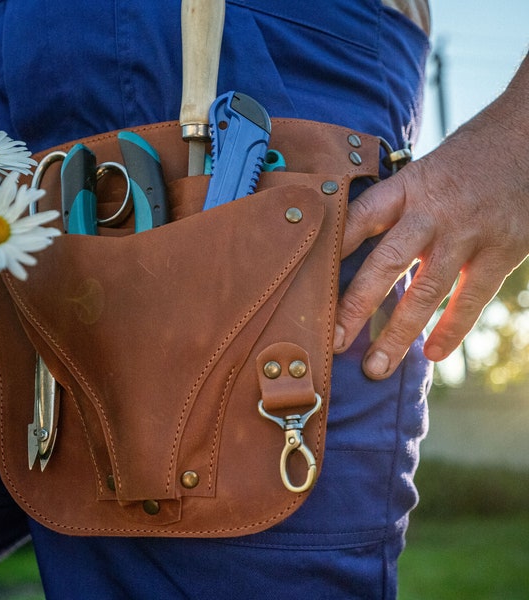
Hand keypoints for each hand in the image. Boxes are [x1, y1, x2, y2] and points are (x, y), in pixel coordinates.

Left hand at [334, 55, 528, 379]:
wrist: (528, 136)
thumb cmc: (464, 161)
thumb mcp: (419, 172)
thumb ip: (391, 207)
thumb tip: (348, 245)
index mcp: (405, 188)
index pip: (359, 220)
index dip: (332, 251)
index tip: (307, 284)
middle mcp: (432, 212)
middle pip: (385, 263)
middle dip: (355, 307)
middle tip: (333, 342)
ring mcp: (467, 234)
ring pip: (426, 291)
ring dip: (398, 334)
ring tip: (375, 368)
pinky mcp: (502, 250)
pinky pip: (471, 299)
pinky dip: (452, 330)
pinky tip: (433, 356)